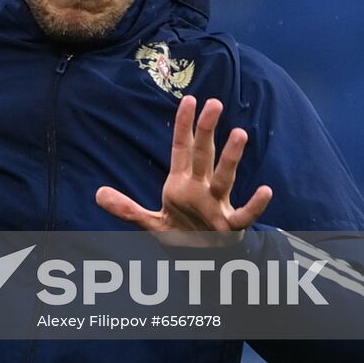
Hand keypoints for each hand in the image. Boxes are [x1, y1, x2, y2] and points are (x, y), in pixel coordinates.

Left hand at [95, 95, 272, 244]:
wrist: (202, 262)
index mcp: (182, 184)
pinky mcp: (229, 227)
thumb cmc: (182, 235)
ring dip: (231, 158)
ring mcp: (217, 206)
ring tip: (240, 133)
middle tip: (215, 103)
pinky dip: (255, 205)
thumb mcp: (150, 223)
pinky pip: (244, 215)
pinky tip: (265, 190)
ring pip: (225, 178)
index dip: (183, 125)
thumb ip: (126, 209)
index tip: (189, 99)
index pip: (182, 148)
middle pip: (204, 155)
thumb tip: (97, 194)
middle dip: (208, 130)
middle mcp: (201, 189)